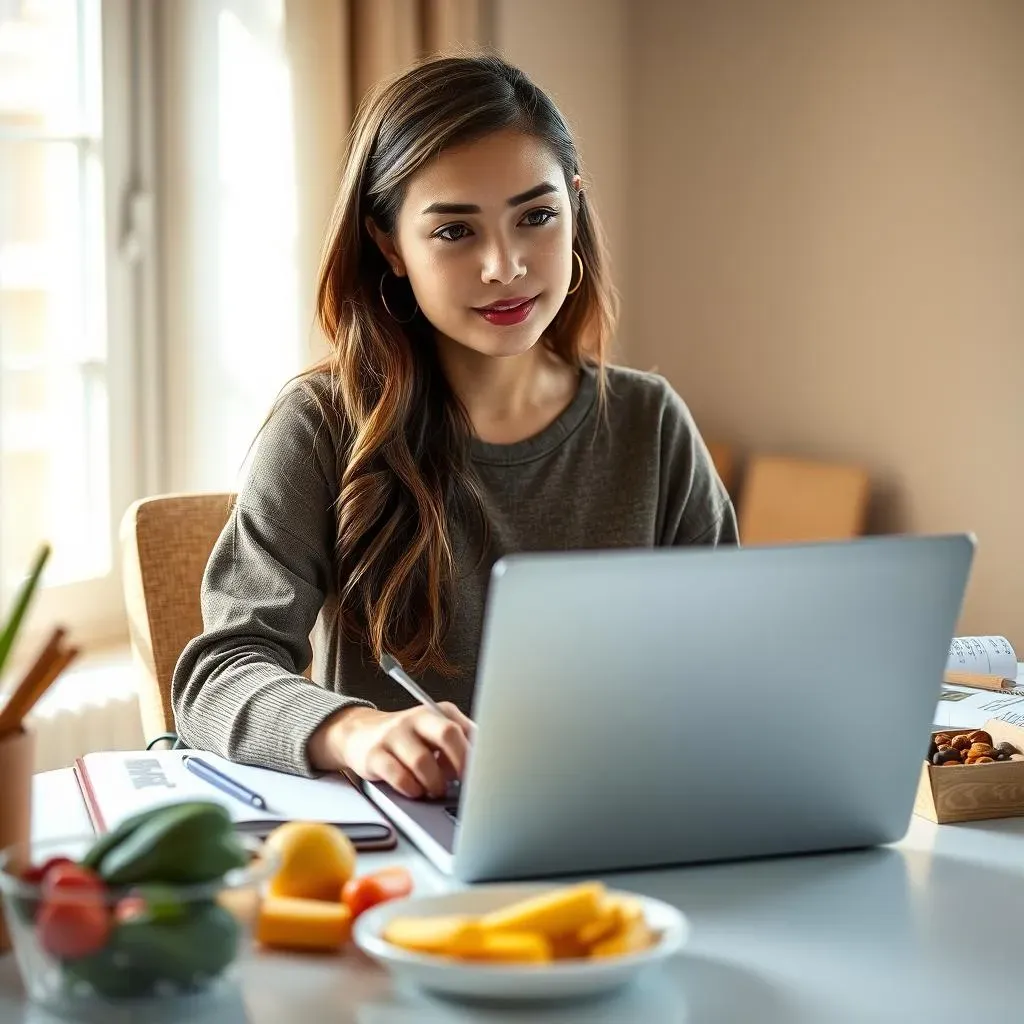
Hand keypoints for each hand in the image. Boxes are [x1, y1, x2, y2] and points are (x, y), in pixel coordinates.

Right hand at [312, 704, 472, 798]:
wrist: (360, 734)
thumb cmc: (409, 738)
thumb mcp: (435, 731)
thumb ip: (461, 742)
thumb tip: (485, 764)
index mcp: (438, 711)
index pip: (466, 729)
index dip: (476, 755)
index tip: (482, 774)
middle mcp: (417, 718)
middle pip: (447, 734)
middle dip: (460, 763)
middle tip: (462, 782)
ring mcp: (394, 734)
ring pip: (423, 761)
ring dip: (434, 783)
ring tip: (435, 789)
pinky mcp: (375, 754)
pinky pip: (399, 776)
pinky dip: (412, 788)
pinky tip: (415, 790)